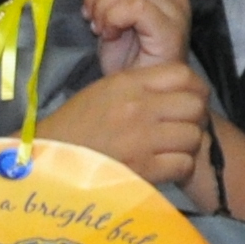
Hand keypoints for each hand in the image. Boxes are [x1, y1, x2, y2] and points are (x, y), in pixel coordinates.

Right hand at [43, 61, 215, 194]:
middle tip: (181, 127)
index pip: (184, 74)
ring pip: (193, 136)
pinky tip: (165, 167)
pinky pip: (183, 164)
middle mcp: (138, 107)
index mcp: (128, 83)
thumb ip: (141, 86)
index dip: (194, 89)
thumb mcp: (104, 91)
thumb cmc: (76, 126)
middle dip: (194, 118)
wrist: (49, 159)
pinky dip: (179, 167)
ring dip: (187, 145)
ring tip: (172, 149)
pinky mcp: (143, 169)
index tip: (187, 101)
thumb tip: (179, 91)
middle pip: (195, 105)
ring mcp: (142, 139)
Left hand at [81, 0, 190, 72]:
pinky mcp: (171, 30)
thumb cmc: (126, 62)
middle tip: (90, 15)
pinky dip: (114, 16)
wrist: (140, 98)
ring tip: (100, 27)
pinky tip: (109, 34)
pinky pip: (136, 6)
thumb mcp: (109, 15)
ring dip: (104, 3)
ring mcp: (175, 12)